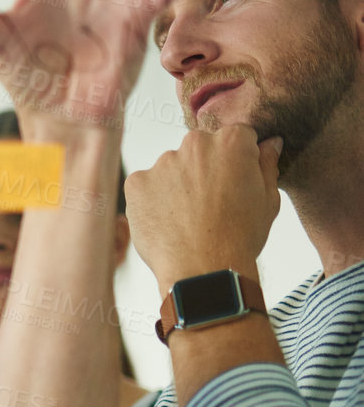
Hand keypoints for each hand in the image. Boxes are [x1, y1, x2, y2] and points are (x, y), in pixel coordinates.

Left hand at [125, 125, 280, 294]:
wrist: (203, 269)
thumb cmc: (240, 238)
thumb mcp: (268, 199)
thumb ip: (266, 164)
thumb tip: (270, 143)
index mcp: (232, 142)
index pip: (235, 137)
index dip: (237, 161)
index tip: (234, 182)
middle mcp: (195, 144)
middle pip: (199, 149)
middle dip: (204, 169)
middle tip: (210, 204)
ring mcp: (162, 163)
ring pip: (171, 168)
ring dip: (177, 184)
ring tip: (188, 218)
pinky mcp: (137, 182)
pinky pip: (146, 185)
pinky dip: (153, 200)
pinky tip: (167, 221)